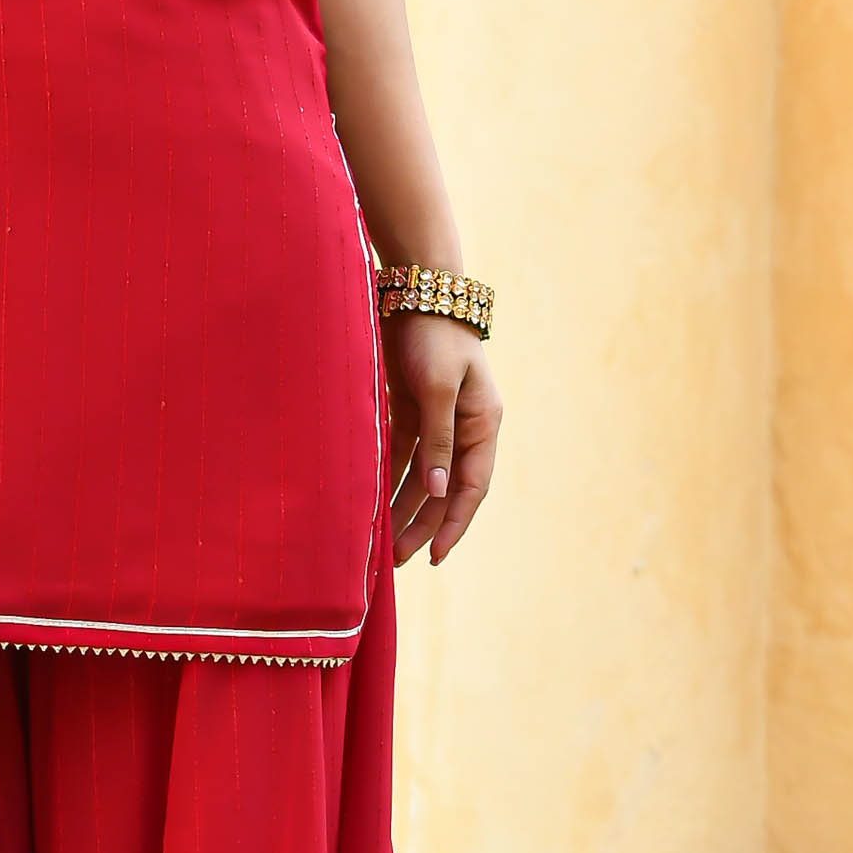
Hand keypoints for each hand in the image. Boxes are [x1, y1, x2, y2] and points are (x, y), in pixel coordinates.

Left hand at [385, 312, 498, 567]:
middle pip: (445, 489)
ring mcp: (436, 420)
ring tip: (382, 543)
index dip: (454, 524)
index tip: (434, 555)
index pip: (471, 487)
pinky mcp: (410, 410)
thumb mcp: (440, 388)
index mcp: (482, 424)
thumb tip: (440, 492)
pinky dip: (387, 478)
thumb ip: (438, 440)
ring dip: (403, 507)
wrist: (414, 291)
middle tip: (399, 561)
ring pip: (420, 476)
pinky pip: (400, 455)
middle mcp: (462, 428)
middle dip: (423, 524)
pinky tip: (371, 502)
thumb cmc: (434, 337)